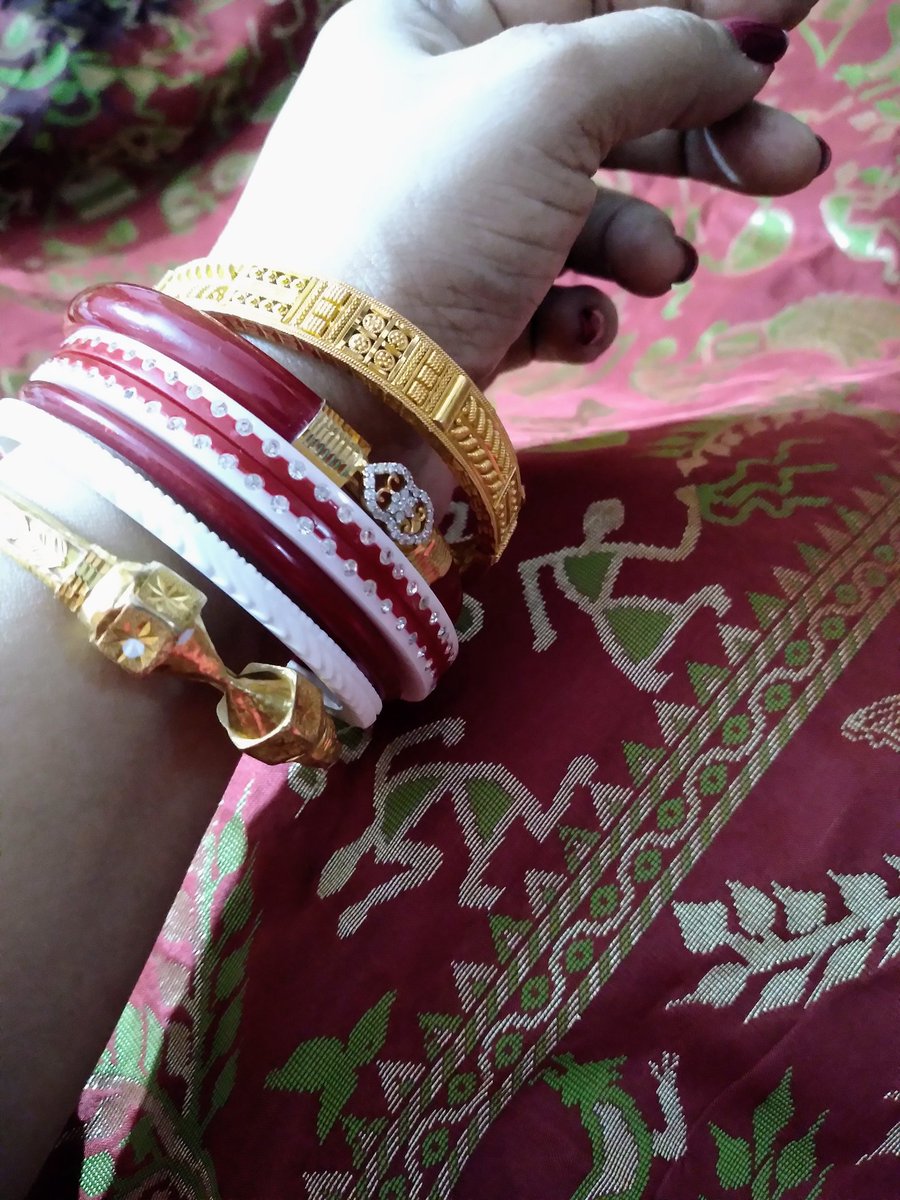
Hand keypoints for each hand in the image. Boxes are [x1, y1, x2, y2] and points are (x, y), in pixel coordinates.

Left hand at [218, 0, 825, 385]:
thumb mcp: (544, 96)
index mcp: (428, 28)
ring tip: (661, 273)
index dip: (690, 10)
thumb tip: (738, 46)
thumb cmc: (423, 216)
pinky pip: (542, 296)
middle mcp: (431, 123)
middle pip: (596, 107)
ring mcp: (442, 227)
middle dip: (700, 135)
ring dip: (637, 241)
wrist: (326, 397)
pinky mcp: (453, 316)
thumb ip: (655, 52)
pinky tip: (579, 331)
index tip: (785, 26)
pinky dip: (575, 312)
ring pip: (577, 213)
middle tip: (793, 164)